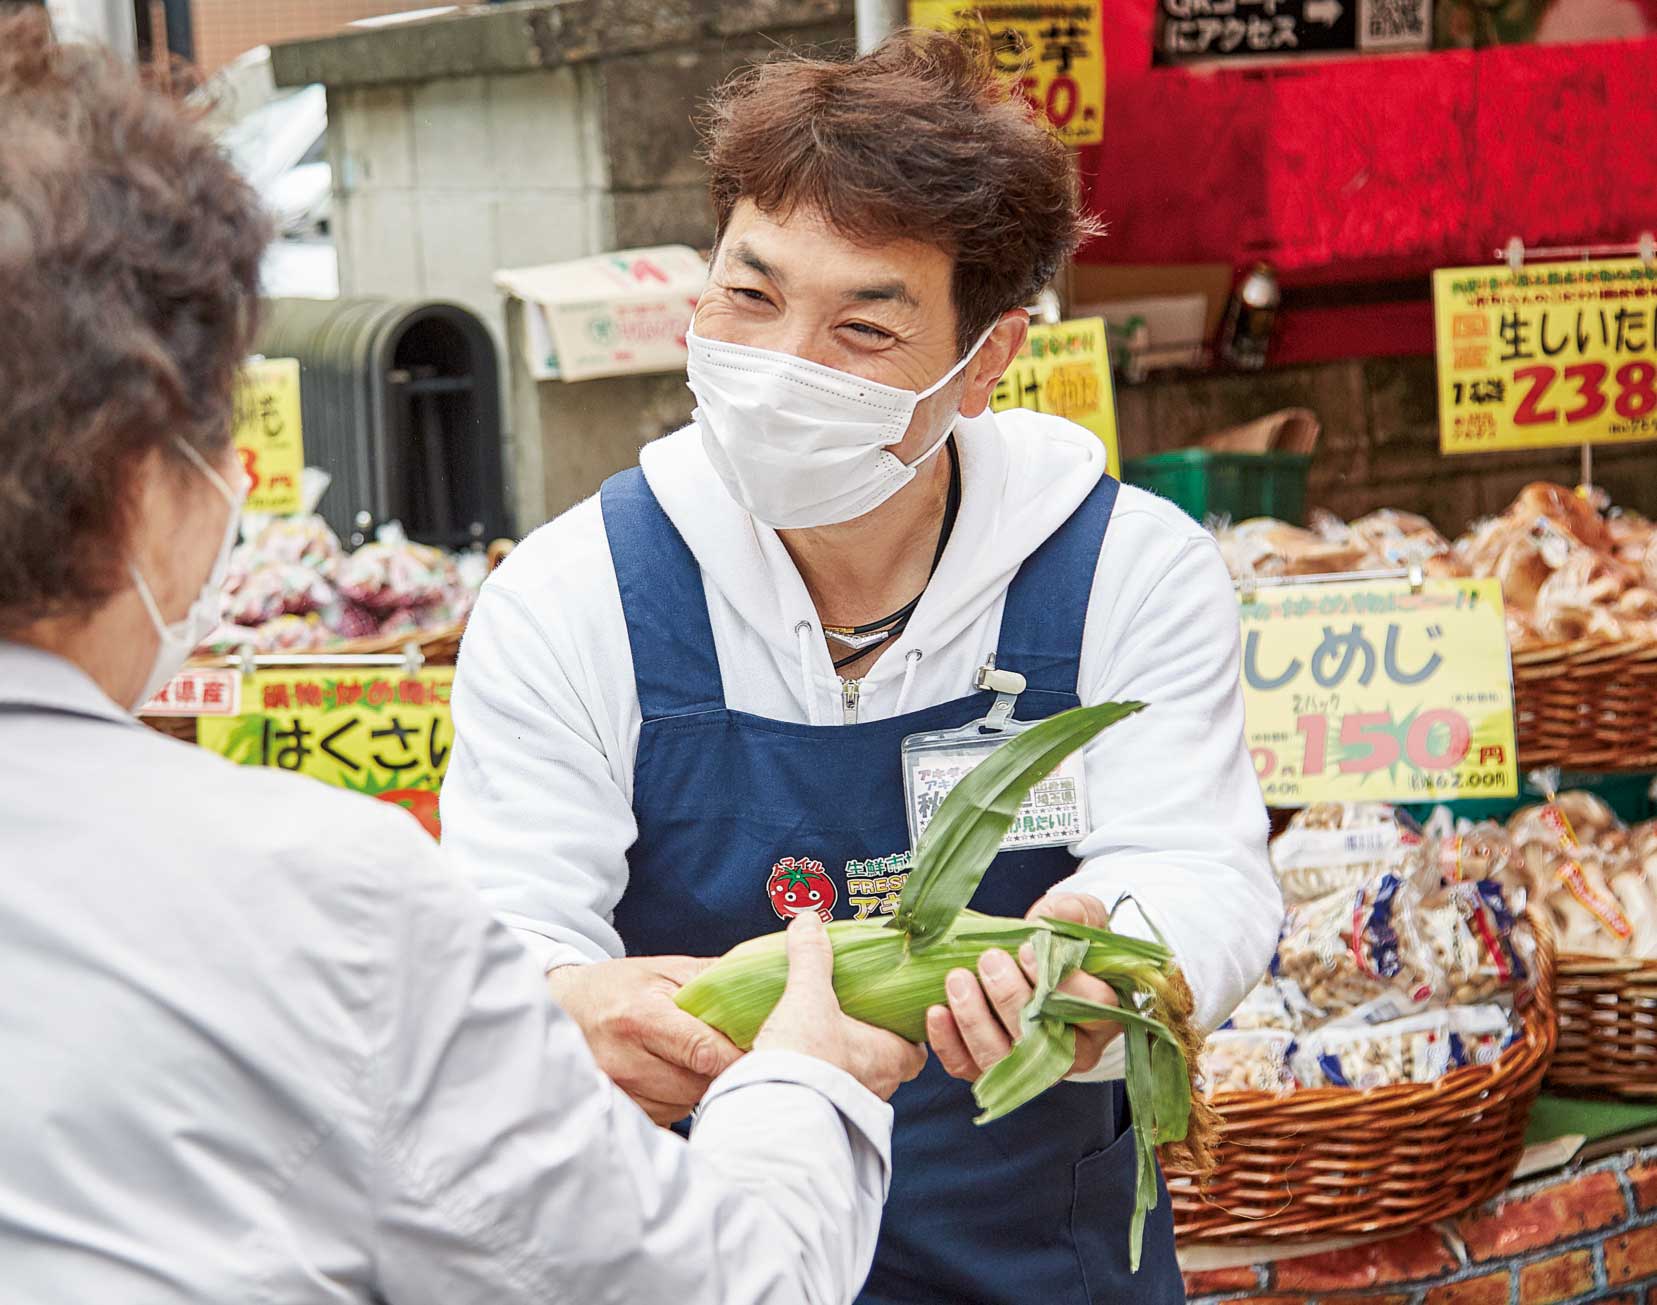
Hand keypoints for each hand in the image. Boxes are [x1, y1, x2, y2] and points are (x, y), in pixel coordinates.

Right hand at [548, 955, 742, 1125]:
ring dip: (698, 1086)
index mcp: (639, 1019)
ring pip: (684, 1105)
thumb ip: (712, 979)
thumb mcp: (663, 970)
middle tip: (726, 1051)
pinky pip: (666, 1117)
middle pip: (698, 1084)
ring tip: (688, 1060)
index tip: (762, 1051)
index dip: (738, 1056)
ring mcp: (617, 1093)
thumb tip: (761, 987)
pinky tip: (668, 1077)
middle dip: (720, 1070)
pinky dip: (676, 1100)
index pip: (703, 1051)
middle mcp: (624, 1062)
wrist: (561, 1009)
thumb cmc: (617, 987)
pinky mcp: (617, 1112)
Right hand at [754, 911, 927, 1100]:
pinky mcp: (824, 1119)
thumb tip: (810, 921)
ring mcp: (852, 1108)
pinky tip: (801, 1068)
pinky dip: (820, 1082)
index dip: (908, 1032)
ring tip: (822, 1041)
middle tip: (851, 1022)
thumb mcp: (808, 995)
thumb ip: (811, 957)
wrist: (772, 1112)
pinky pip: (830, 1098)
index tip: (892, 1015)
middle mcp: (879, 1087)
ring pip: (859, 1082)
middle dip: (872, 1045)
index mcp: (890, 1057)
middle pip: (889, 1065)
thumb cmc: (805, 1055)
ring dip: (846, 1064)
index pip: (917, 1049)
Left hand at [925, 891, 1121, 1083]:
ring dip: (975, 1021)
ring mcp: (1029, 1066)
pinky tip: (936, 1011)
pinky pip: (967, 1067)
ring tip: (957, 979)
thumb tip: (1061, 913)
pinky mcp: (991, 1070)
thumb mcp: (1080, 919)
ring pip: (1002, 1060)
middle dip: (1010, 998)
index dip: (1062, 982)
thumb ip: (1075, 914)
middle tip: (989, 959)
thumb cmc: (1064, 944)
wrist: (1034, 962)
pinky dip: (948, 1043)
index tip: (1029, 949)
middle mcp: (1070, 1051)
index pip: (1093, 1007)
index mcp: (1101, 1016)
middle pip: (1043, 1039)